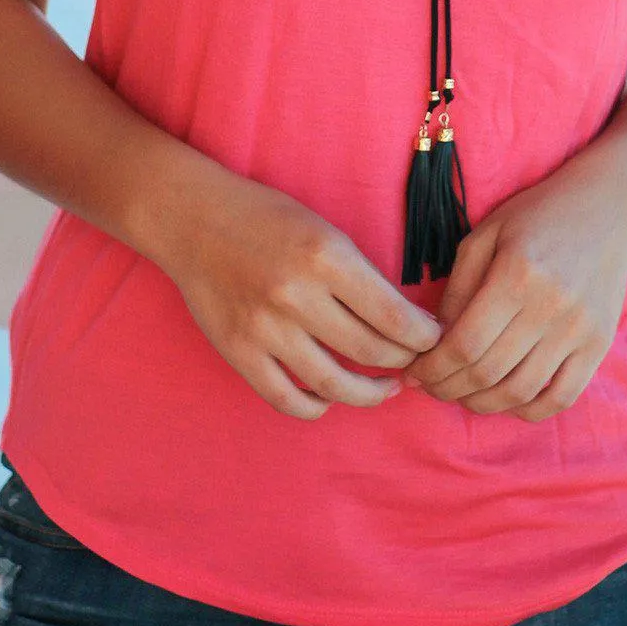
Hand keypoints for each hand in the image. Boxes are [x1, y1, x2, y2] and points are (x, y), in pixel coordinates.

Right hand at [168, 174, 442, 421]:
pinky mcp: (239, 352)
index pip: (393, 317)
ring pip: (334, 385)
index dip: (423, 337)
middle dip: (403, 363)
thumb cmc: (267, 218)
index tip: (433, 340)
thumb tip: (404, 322)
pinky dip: (316, 407)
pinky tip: (329, 398)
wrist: (194, 219)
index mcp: (325, 257)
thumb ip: (360, 276)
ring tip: (384, 388)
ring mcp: (265, 329)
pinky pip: (287, 399)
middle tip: (414, 364)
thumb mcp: (324, 230)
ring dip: (369, 394)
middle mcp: (296, 295)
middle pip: (370, 353)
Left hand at [403, 164, 626, 420]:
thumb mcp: (487, 235)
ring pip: (520, 391)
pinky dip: (529, 410)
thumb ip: (458, 286)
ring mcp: (579, 330)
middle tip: (430, 387)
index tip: (413, 374)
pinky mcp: (599, 345)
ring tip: (462, 395)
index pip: (464, 343)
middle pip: (488, 372)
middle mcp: (550, 306)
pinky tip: (506, 400)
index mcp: (517, 274)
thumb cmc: (537, 218)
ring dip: (482, 404)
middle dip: (448, 388)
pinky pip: (561, 397)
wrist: (606, 210)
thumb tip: (434, 338)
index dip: (432, 368)